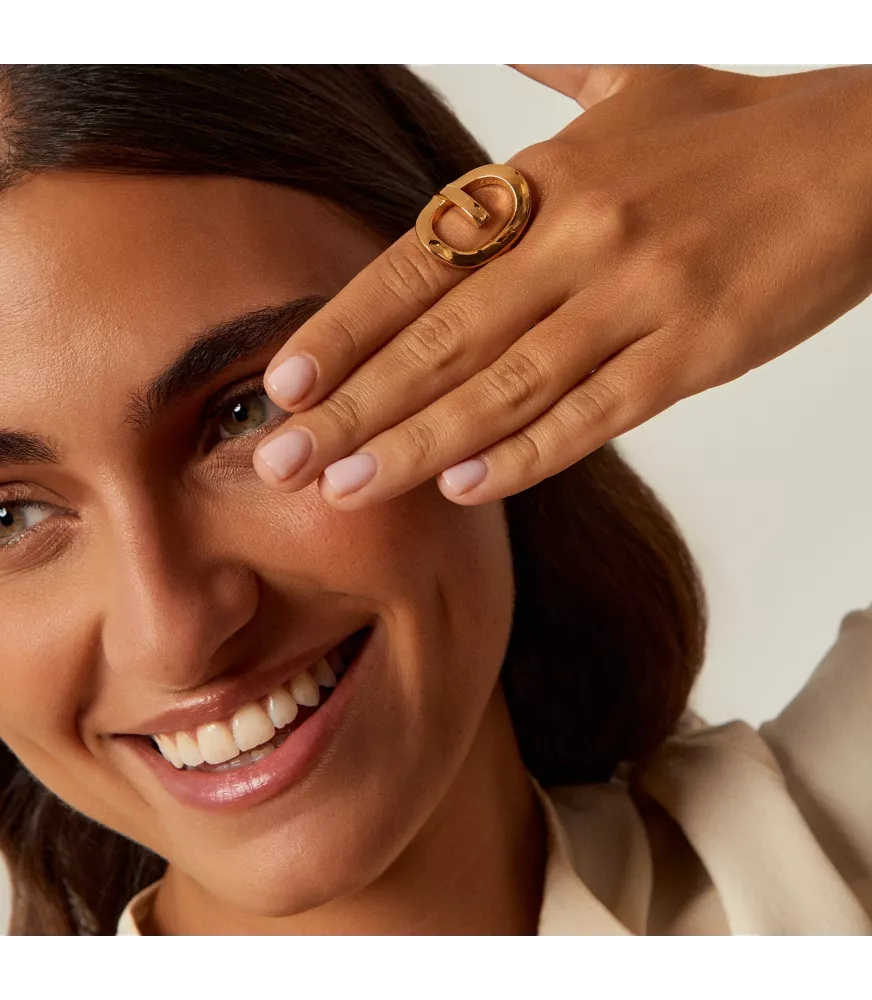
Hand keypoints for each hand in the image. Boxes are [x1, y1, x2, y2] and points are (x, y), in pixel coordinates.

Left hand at [253, 63, 871, 508]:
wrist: (865, 154)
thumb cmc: (737, 129)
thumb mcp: (632, 83)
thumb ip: (551, 77)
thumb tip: (498, 51)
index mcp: (550, 175)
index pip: (417, 262)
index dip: (345, 327)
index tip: (283, 381)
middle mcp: (580, 234)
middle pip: (440, 336)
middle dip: (353, 406)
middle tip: (281, 461)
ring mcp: (637, 297)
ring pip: (503, 387)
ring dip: (415, 445)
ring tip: (347, 491)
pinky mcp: (695, 353)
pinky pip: (593, 415)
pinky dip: (525, 454)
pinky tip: (464, 487)